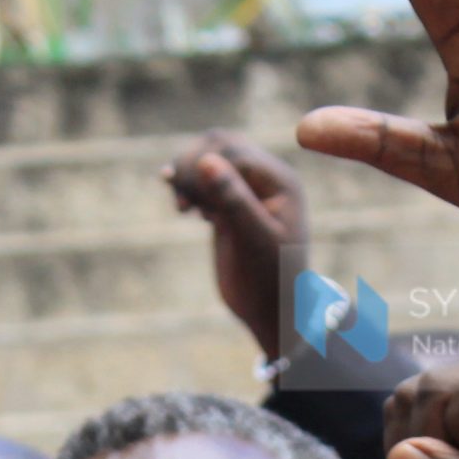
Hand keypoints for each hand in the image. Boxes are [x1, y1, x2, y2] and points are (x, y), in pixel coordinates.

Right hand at [167, 132, 306, 361]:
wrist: (274, 312)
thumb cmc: (273, 279)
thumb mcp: (254, 239)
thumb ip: (234, 199)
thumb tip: (206, 159)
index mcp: (280, 181)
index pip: (233, 152)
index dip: (202, 165)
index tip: (183, 194)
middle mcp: (266, 180)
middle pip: (220, 146)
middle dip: (193, 164)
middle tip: (178, 197)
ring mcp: (247, 193)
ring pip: (210, 161)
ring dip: (188, 175)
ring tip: (182, 207)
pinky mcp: (229, 208)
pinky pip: (205, 183)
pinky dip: (189, 189)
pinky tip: (183, 208)